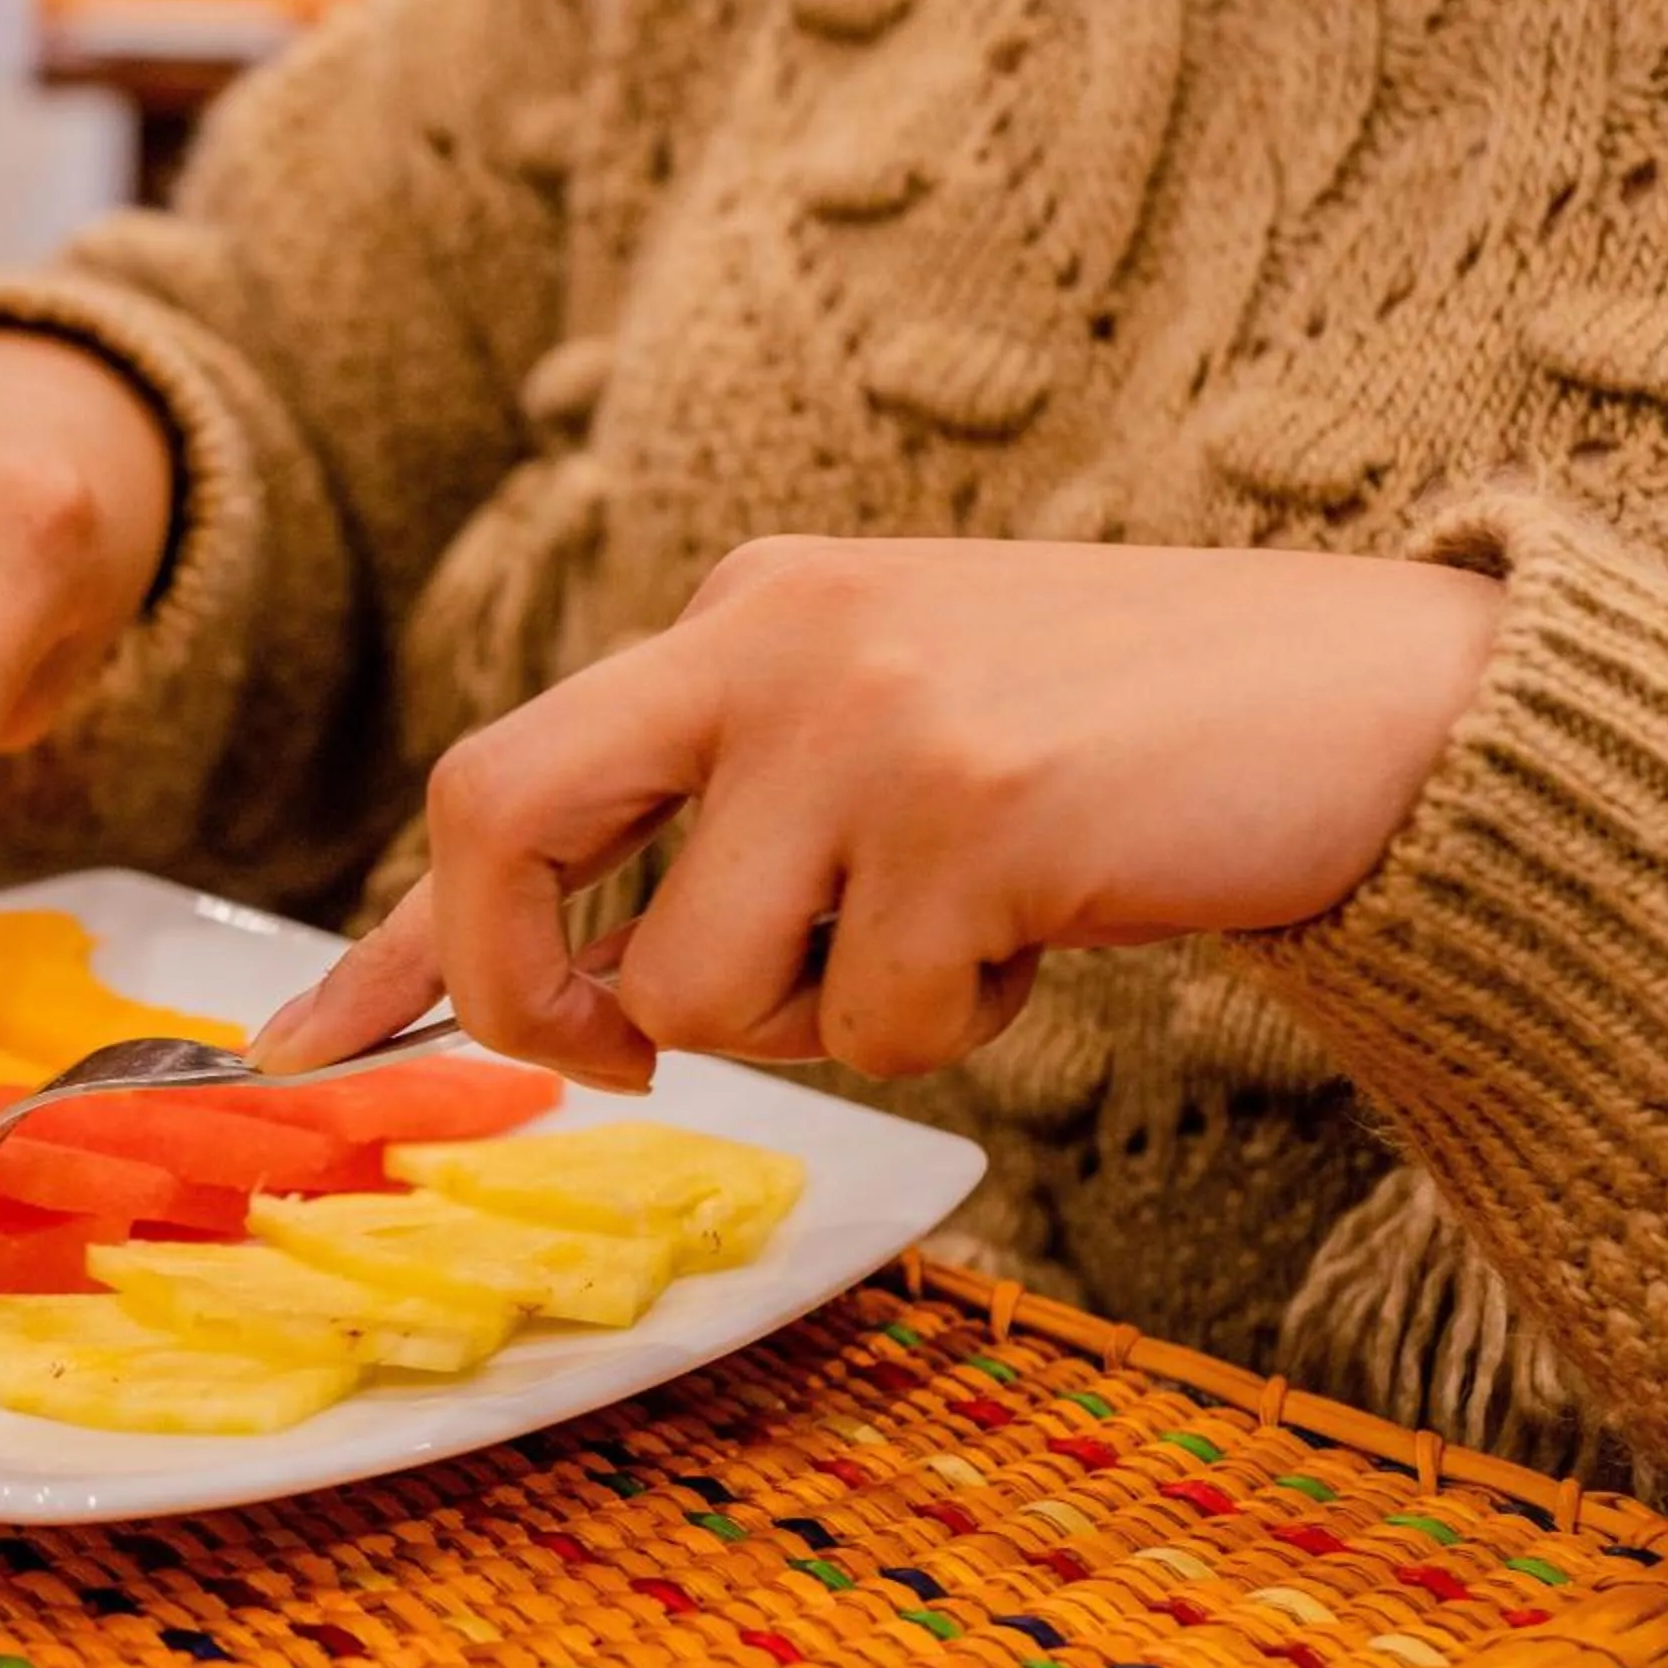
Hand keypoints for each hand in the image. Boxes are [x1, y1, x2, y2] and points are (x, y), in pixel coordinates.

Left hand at [248, 536, 1503, 1088]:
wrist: (1371, 704)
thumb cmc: (1118, 746)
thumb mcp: (887, 740)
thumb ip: (735, 821)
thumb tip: (591, 988)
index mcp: (744, 615)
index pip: (504, 777)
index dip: (390, 932)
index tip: (295, 1045)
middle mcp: (770, 637)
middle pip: (498, 817)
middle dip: (520, 982)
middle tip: (621, 1053)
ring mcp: (862, 714)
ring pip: (700, 983)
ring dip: (817, 1022)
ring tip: (957, 938)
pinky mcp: (969, 808)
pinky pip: (875, 1022)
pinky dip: (959, 1028)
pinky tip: (1049, 933)